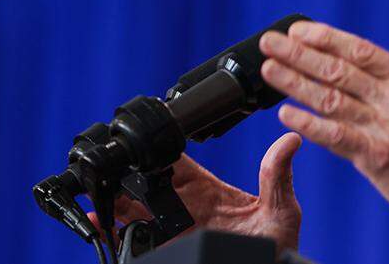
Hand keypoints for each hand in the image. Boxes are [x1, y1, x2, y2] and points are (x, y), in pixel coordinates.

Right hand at [91, 132, 302, 251]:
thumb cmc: (279, 248)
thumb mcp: (280, 210)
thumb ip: (277, 176)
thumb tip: (290, 140)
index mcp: (209, 191)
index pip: (175, 165)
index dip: (155, 154)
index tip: (139, 146)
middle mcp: (189, 210)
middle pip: (147, 188)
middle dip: (126, 181)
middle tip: (106, 176)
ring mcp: (178, 232)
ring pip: (136, 214)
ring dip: (115, 206)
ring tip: (98, 202)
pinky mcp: (174, 249)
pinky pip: (140, 244)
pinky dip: (120, 236)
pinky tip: (108, 230)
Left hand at [259, 21, 388, 248]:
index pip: (361, 51)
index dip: (327, 37)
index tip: (299, 29)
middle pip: (339, 70)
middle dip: (300, 53)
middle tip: (271, 41)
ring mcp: (387, 128)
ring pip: (331, 99)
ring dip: (295, 82)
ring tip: (269, 70)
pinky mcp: (377, 158)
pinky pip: (336, 137)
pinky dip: (309, 124)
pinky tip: (285, 113)